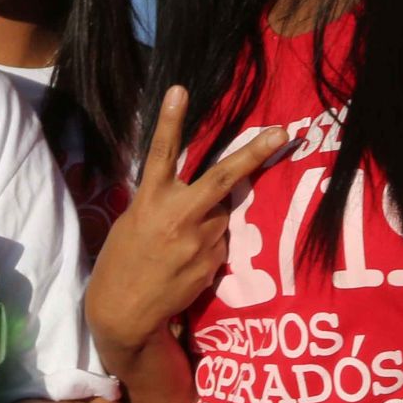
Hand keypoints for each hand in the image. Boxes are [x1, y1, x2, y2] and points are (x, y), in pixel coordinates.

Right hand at [85, 88, 286, 354]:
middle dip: (254, 154)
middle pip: (222, 179)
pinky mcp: (212, 264)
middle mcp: (178, 216)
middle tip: (281, 133)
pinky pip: (219, 245)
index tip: (180, 89)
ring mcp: (199, 241)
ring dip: (209, 221)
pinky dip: (208, 247)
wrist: (125, 313)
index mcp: (149, 200)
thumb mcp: (132, 221)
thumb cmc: (121, 262)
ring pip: (220, 216)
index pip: (161, 153)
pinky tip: (185, 264)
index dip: (171, 121)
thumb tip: (198, 195)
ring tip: (179, 245)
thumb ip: (164, 201)